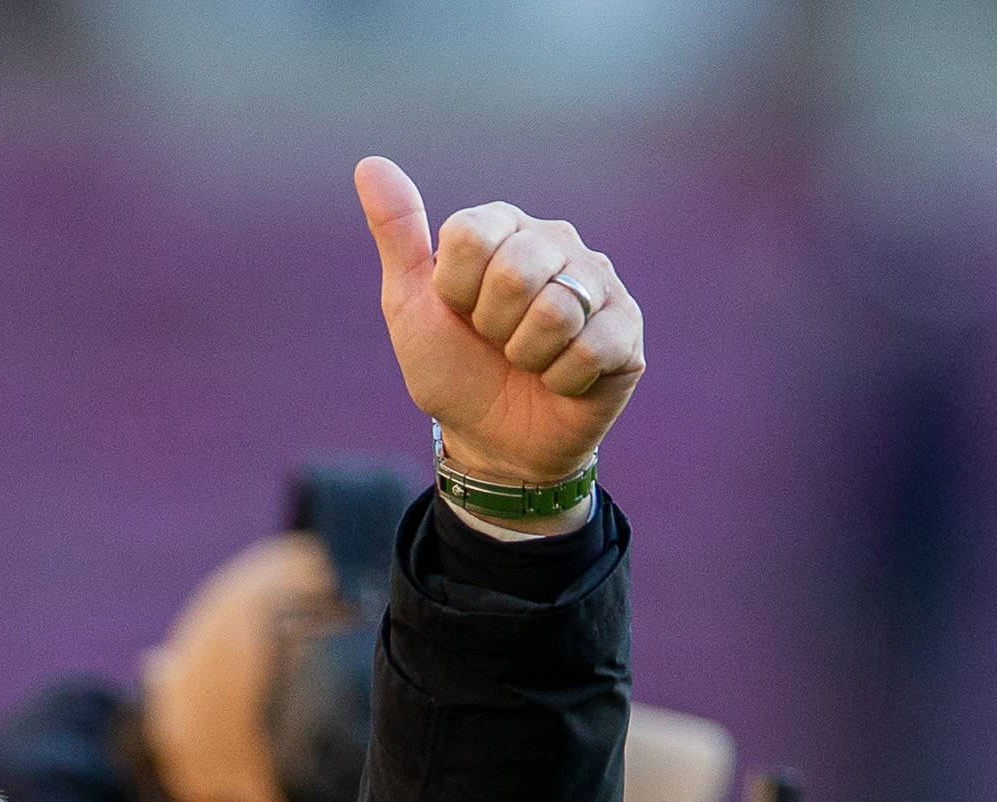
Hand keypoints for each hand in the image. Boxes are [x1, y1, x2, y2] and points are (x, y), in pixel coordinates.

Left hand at [354, 157, 643, 503]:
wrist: (494, 442)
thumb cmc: (455, 370)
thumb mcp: (410, 307)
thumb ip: (397, 235)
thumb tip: (370, 165)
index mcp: (503, 227)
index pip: (470, 234)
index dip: (456, 290)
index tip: (460, 312)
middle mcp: (556, 241)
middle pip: (516, 270)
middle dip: (493, 327)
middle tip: (497, 343)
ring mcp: (598, 281)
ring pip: (556, 311)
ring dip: (527, 356)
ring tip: (528, 361)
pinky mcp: (627, 327)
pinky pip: (590, 348)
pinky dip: (561, 379)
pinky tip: (561, 379)